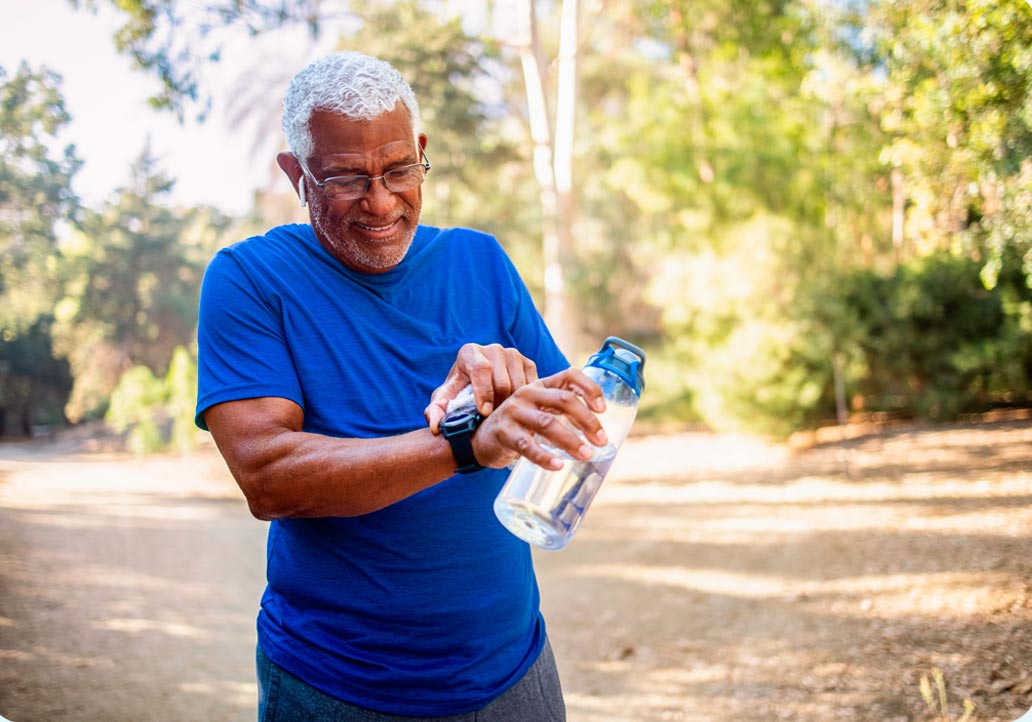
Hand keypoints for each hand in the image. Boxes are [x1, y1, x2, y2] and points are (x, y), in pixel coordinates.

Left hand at [425, 344, 538, 433]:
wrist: (477, 384)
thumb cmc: (459, 394)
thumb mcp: (445, 402)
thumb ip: (436, 413)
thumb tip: (435, 427)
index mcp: (470, 352)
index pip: (481, 369)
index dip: (483, 392)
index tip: (484, 413)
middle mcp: (493, 349)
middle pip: (502, 381)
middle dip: (498, 405)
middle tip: (494, 421)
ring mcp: (513, 354)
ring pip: (519, 385)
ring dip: (513, 405)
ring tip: (504, 418)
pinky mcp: (528, 362)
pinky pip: (533, 385)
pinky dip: (527, 401)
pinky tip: (517, 410)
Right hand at [471, 368, 607, 469]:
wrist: (480, 438)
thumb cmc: (518, 425)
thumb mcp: (538, 410)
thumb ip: (561, 411)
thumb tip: (597, 431)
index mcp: (540, 385)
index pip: (569, 375)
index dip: (589, 388)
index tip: (603, 409)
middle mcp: (527, 393)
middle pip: (564, 400)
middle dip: (587, 420)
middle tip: (601, 440)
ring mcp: (514, 412)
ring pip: (548, 423)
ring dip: (571, 440)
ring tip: (586, 455)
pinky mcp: (504, 433)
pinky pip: (527, 445)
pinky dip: (544, 457)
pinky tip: (558, 465)